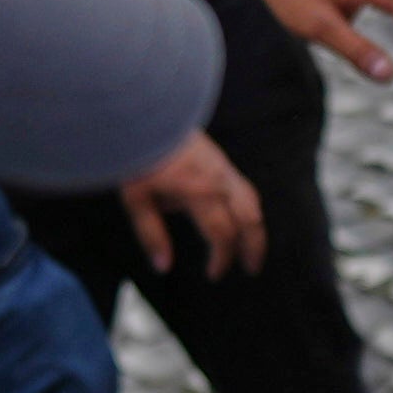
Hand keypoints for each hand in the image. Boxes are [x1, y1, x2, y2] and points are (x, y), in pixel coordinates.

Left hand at [122, 135, 265, 281]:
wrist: (145, 117)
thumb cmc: (138, 159)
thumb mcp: (137, 200)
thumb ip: (152, 235)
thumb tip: (163, 267)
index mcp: (199, 194)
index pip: (222, 235)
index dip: (221, 259)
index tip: (213, 274)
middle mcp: (219, 181)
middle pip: (250, 220)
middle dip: (253, 248)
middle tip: (251, 269)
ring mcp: (224, 168)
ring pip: (253, 203)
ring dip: (256, 229)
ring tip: (252, 249)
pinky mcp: (222, 161)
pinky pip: (245, 189)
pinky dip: (250, 210)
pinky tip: (243, 220)